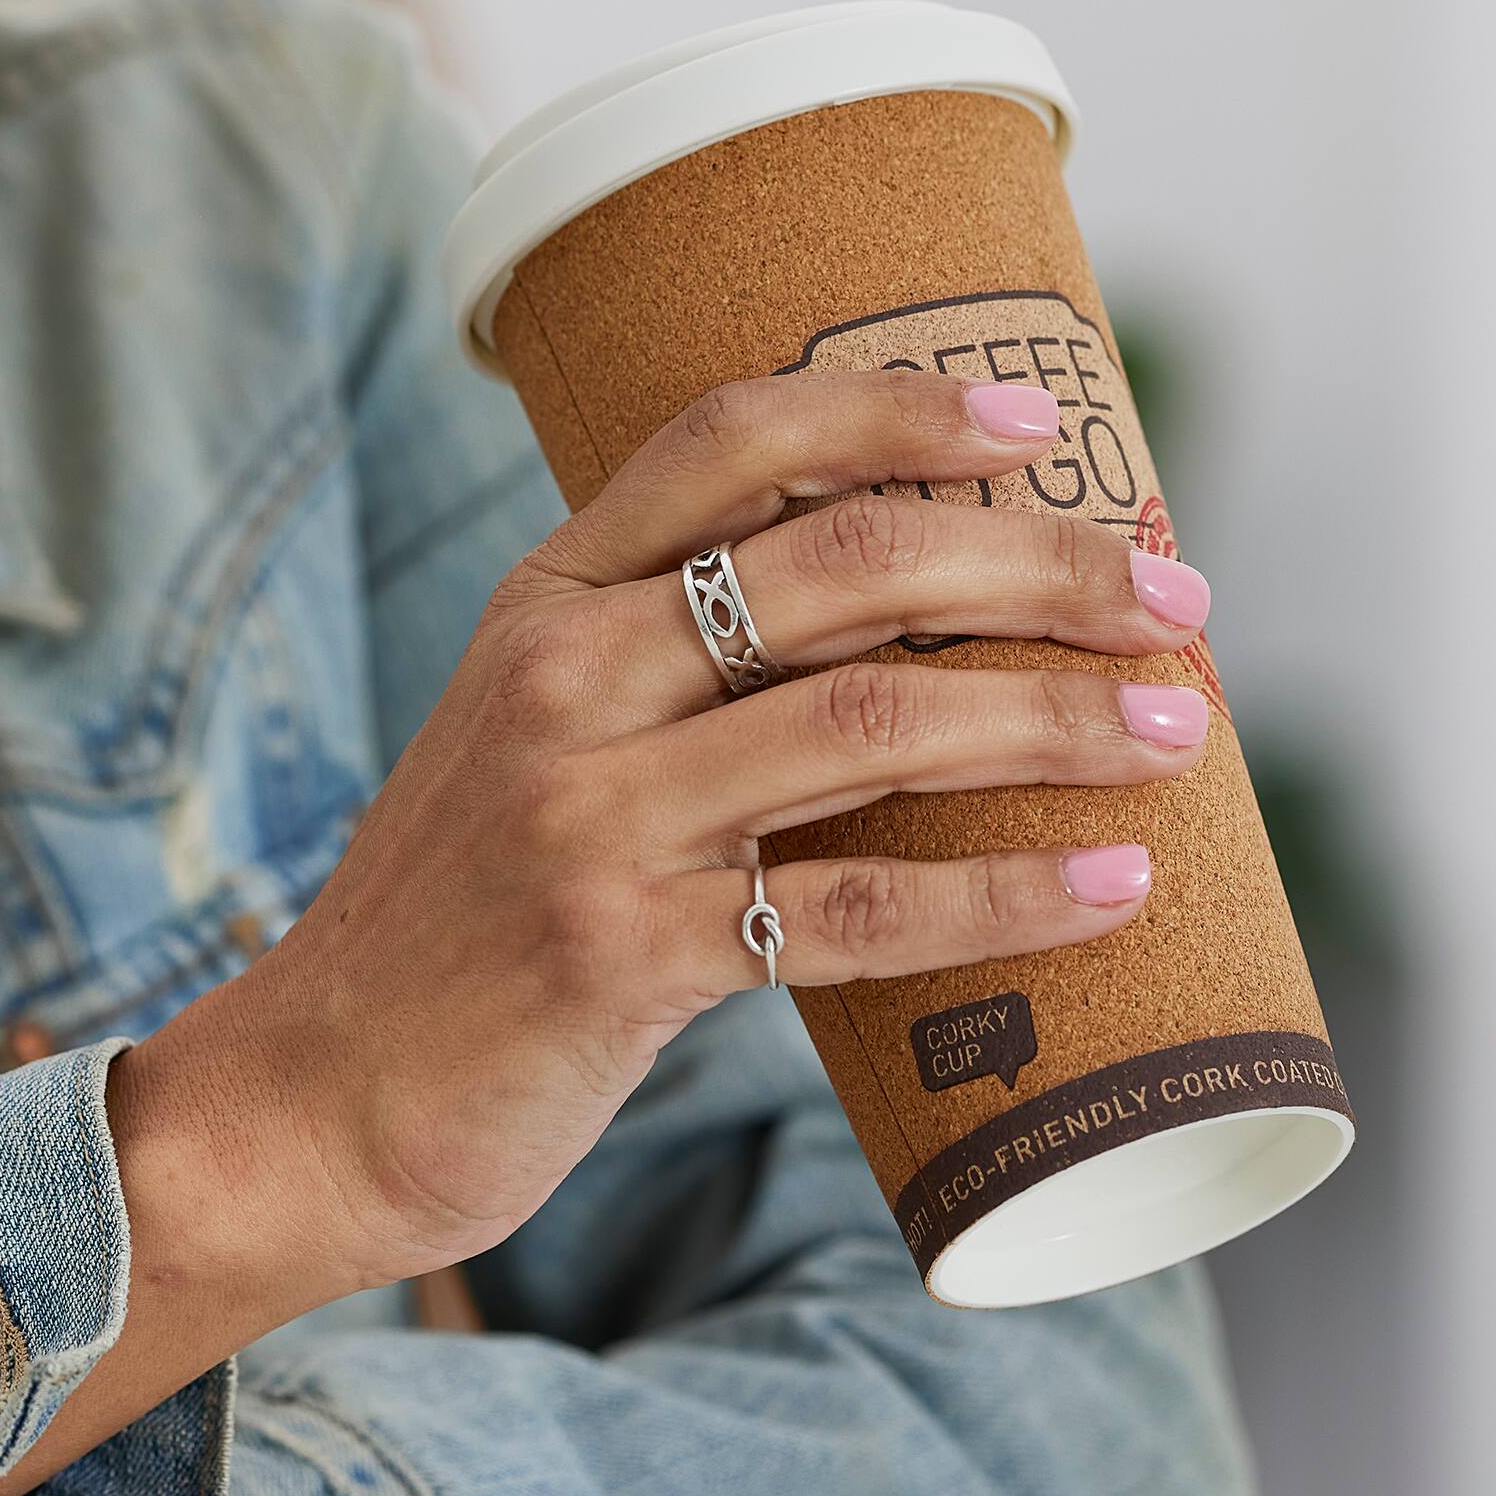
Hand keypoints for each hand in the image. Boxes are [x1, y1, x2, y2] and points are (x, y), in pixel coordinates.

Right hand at [111, 371, 1215, 1314]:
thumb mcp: (532, 738)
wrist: (321, 1087)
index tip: (1038, 419)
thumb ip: (672, 670)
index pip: (731, 438)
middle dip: (1035, 562)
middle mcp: (561, 678)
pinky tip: (1110, 885)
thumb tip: (916, 634)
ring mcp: (587, 813)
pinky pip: (853, 908)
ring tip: (1174, 726)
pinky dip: (1003, 893)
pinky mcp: (622, 954)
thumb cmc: (466, 910)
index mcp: (544, 598)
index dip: (896, 408)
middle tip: (1171, 593)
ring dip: (1051, 713)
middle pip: (840, 563)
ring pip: (870, 719)